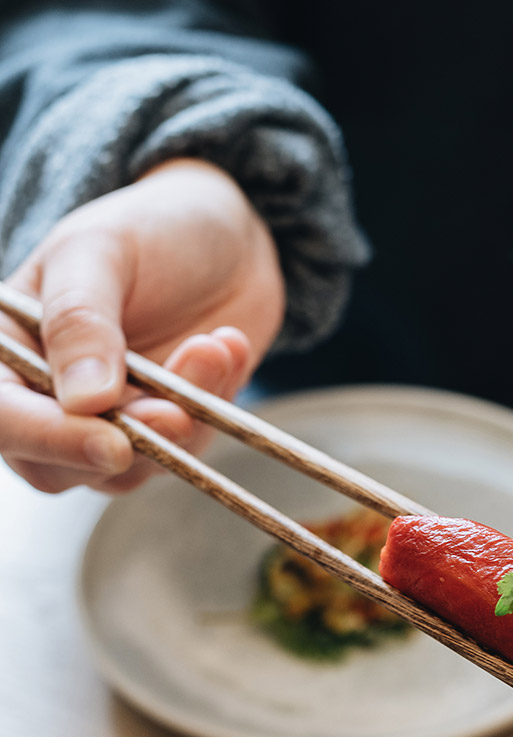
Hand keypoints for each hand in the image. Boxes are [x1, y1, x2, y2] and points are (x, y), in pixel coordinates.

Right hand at [0, 158, 285, 493]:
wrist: (224, 237)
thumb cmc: (146, 228)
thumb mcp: (100, 250)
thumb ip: (80, 320)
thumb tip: (83, 401)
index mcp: (6, 350)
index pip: (4, 417)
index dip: (51, 439)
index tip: (113, 443)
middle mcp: (46, 397)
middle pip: (60, 468)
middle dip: (128, 443)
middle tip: (177, 410)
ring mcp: (108, 422)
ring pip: (131, 469)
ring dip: (181, 420)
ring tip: (213, 347)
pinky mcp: (164, 430)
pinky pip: (186, 449)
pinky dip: (213, 405)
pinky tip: (226, 346)